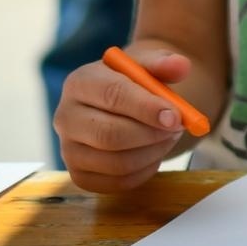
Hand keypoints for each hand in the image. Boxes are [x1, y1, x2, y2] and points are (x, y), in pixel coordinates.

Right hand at [55, 50, 188, 192]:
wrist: (123, 103)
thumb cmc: (135, 82)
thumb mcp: (148, 64)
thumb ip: (164, 62)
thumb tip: (182, 66)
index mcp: (80, 82)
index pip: (112, 95)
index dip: (146, 108)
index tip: (175, 117)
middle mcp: (64, 117)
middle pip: (109, 135)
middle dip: (151, 134)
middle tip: (177, 128)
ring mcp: (68, 150)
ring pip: (116, 162)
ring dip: (153, 152)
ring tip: (168, 137)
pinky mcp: (79, 175)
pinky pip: (117, 182)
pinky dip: (144, 171)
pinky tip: (153, 153)